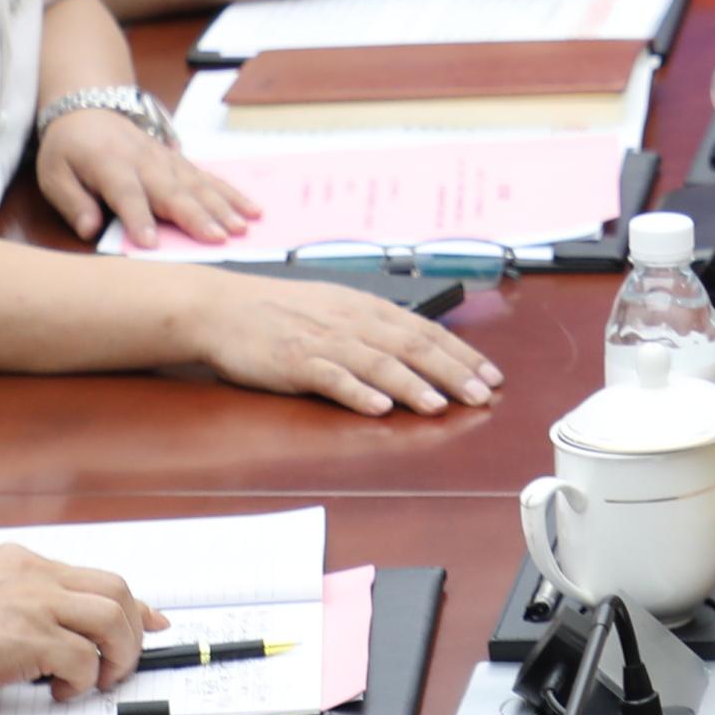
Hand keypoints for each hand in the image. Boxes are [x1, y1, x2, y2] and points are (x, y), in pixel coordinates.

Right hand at [0, 539, 153, 706]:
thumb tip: (39, 638)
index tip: (151, 621)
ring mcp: (29, 604)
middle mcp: (30, 576)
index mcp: (16, 564)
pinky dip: (82, 682)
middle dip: (132, 631)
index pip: (93, 576)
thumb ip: (6, 606)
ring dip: (116, 657)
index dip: (131, 604)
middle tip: (121, 665)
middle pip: (115, 591)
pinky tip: (58, 693)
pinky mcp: (24, 639)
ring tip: (97, 682)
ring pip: (110, 620)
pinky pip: (82, 659)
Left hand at [38, 111, 252, 252]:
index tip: (151, 244)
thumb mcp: (53, 175)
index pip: (127, 194)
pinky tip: (251, 209)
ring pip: (198, 184)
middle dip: (196, 216)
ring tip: (241, 227)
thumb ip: (72, 203)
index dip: (139, 219)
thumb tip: (89, 230)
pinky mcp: (180, 162)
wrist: (87, 109)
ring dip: (222, 206)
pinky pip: (209, 178)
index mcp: (109, 165)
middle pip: (172, 191)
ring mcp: (166, 160)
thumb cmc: (69, 150)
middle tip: (218, 238)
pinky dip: (231, 194)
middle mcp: (144, 161)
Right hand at [187, 271, 502, 415]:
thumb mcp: (335, 308)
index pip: (426, 329)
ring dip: (413, 384)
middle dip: (453, 371)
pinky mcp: (295, 362)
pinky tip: (379, 407)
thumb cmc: (280, 311)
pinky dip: (357, 392)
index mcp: (366, 307)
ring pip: (378, 362)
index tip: (491, 375)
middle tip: (483, 395)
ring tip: (441, 405)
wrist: (222, 308)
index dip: (462, 353)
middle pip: (412, 345)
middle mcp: (352, 321)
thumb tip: (420, 346)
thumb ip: (375, 327)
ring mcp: (323, 341)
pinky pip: (332, 377)